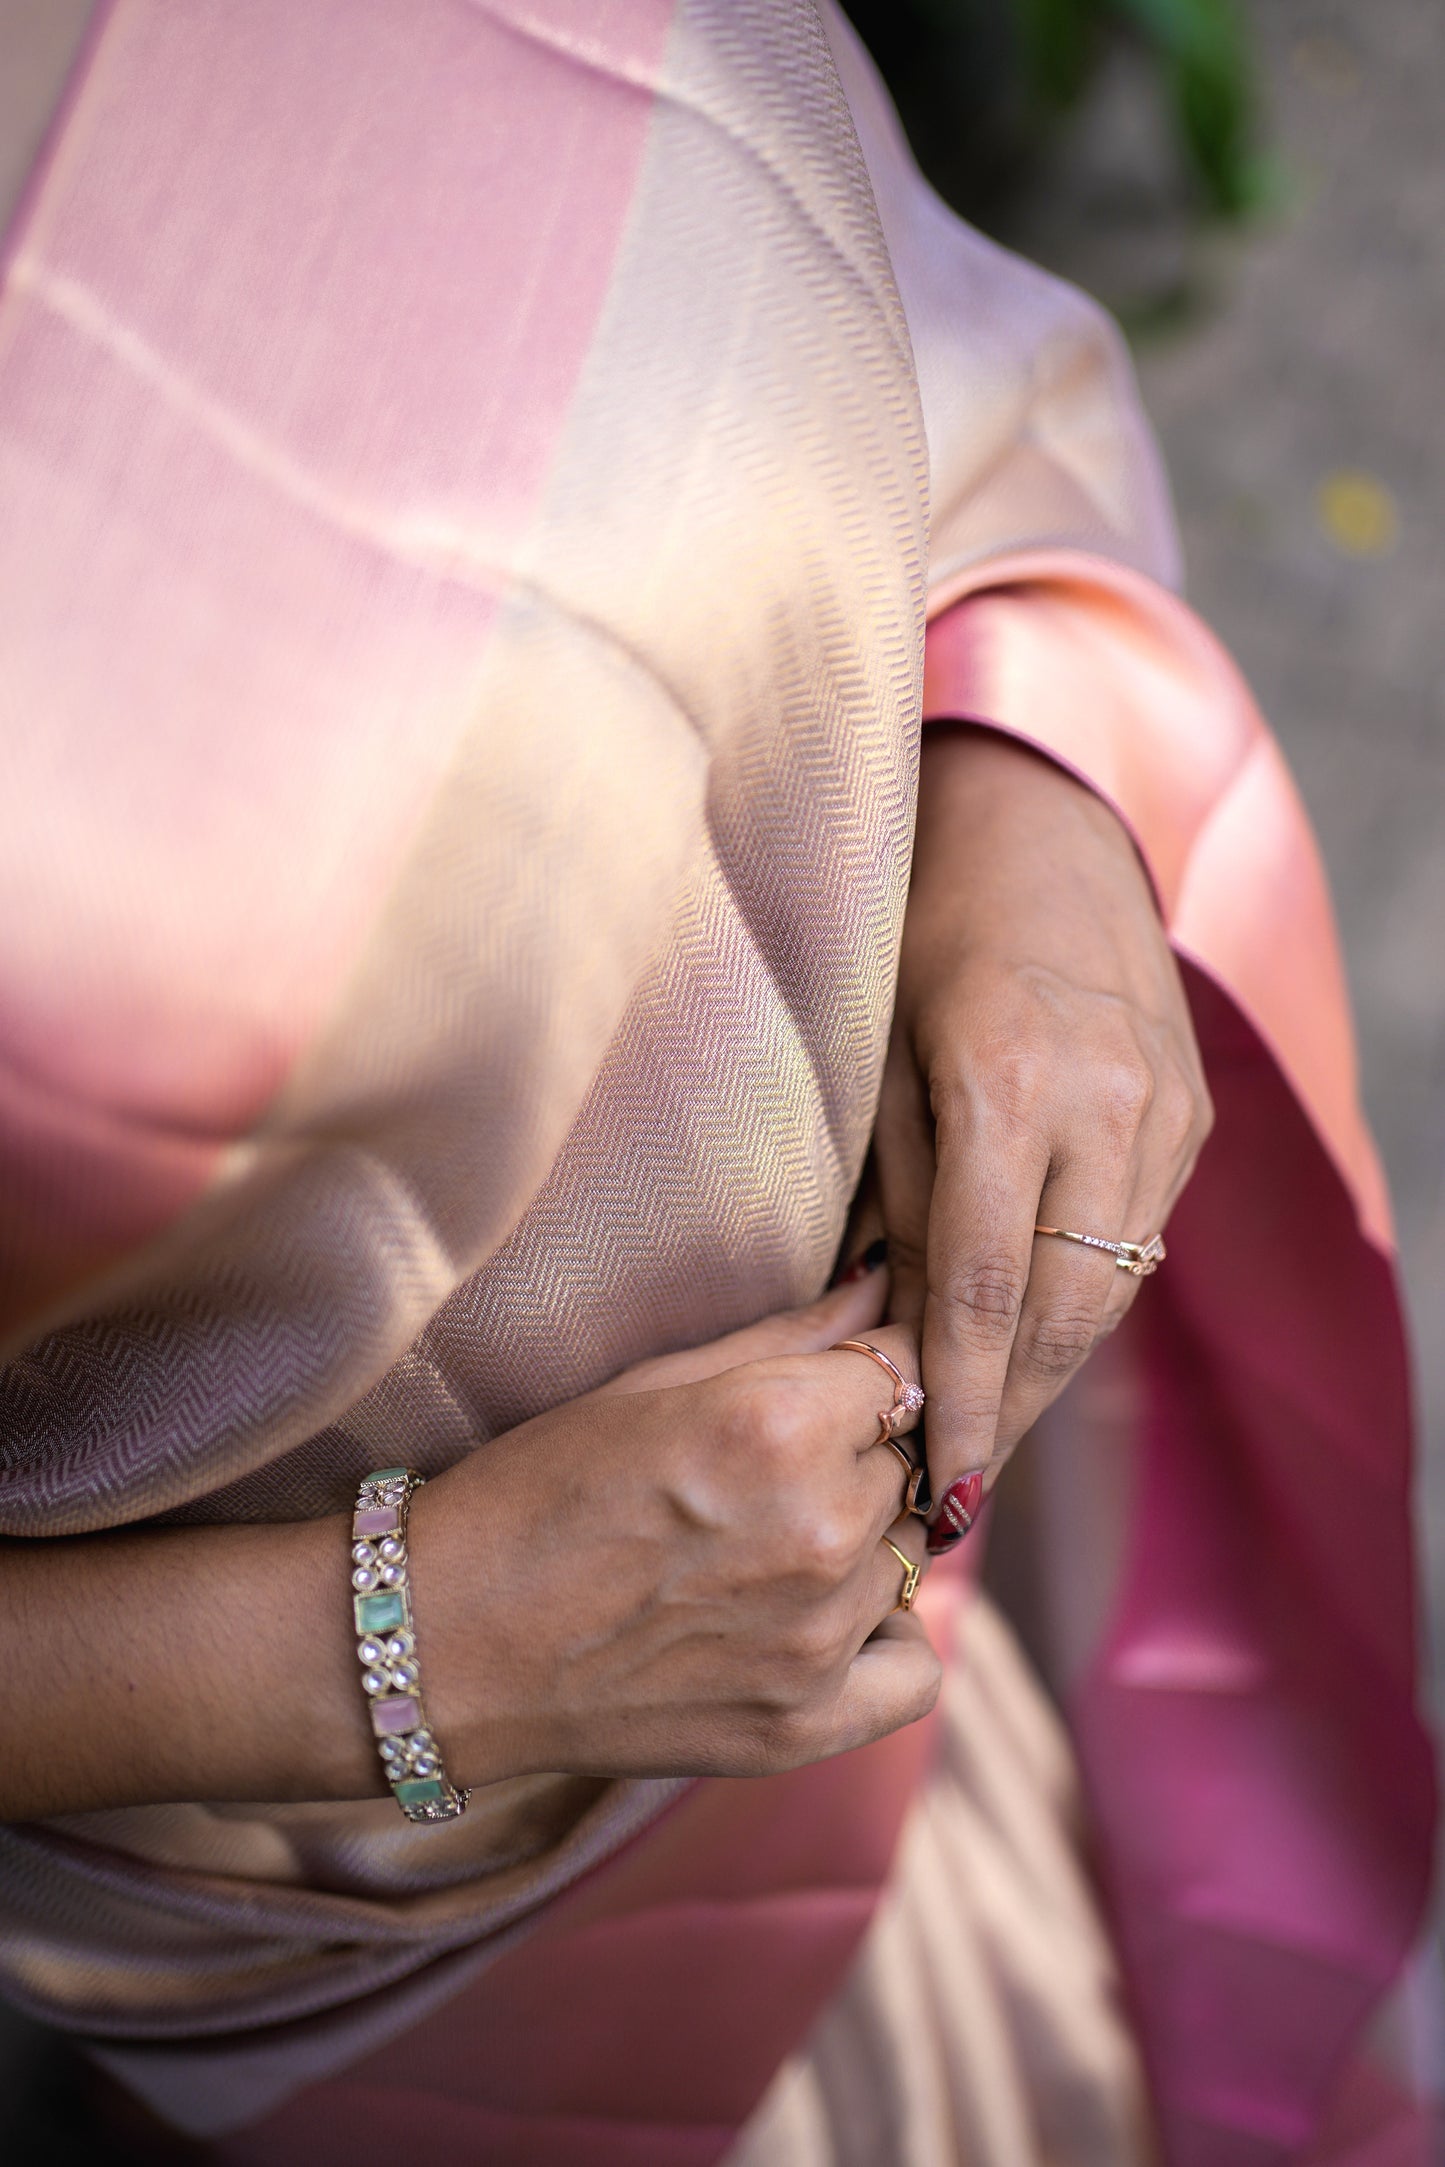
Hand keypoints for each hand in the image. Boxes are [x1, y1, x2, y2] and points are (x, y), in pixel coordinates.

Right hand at [411, 1271, 938, 1784]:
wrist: (444, 1641)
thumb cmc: (534, 1490)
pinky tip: (820, 1617)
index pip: (906, 1370)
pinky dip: (887, 1639)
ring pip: (910, 1554)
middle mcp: (818, 1530)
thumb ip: (792, 1336)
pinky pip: (915, 1669)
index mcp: (779, 1426)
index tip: (829, 1388)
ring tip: (766, 1542)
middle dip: (861, 1454)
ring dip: (864, 1540)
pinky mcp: (803, 1725)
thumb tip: (891, 1288)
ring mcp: (817, 1637)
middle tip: (773, 1472)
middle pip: (911, 1462)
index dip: (868, 1371)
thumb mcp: (653, 1385)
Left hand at [877, 727, 1211, 1543]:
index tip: (940, 1490)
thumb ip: (895, 1193)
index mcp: (1007, 1086)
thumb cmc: (923, 929)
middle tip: (960, 1484)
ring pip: (1116, 1284)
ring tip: (995, 1425)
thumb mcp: (882, 1057)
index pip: (986, 1292)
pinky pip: (1141, 1232)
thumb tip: (887, 1327)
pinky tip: (1043, 1331)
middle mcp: (1106, 1105)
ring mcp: (1166, 1108)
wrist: (1041, 820)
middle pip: (1068, 1309)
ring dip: (1055, 1364)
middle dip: (1015, 1407)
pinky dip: (1090, 1291)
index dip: (966, 1404)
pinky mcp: (1192, 1109)